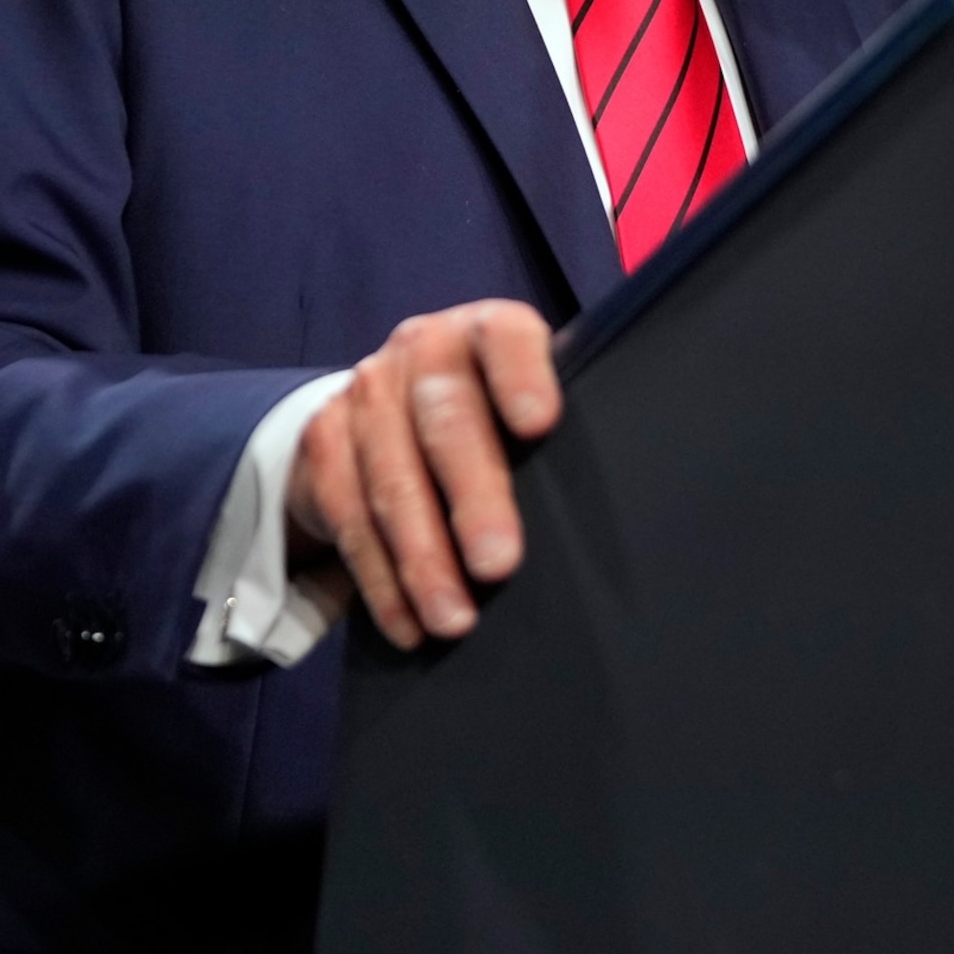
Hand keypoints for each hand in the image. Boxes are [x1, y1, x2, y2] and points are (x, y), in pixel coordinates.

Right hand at [286, 300, 561, 648]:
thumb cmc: (491, 411)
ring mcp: (366, 391)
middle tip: (500, 564)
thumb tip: (629, 496)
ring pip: (392, 480)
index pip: (504, 336)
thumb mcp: (523, 400)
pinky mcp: (324, 442)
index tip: (540, 424)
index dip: (520, 374)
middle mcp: (422, 348)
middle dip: (473, 497)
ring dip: (423, 559)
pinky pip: (349, 519)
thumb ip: (554, 430)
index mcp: (485, 330)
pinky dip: (381, 580)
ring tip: (455, 620)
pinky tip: (408, 624)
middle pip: (445, 421)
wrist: (388, 403)